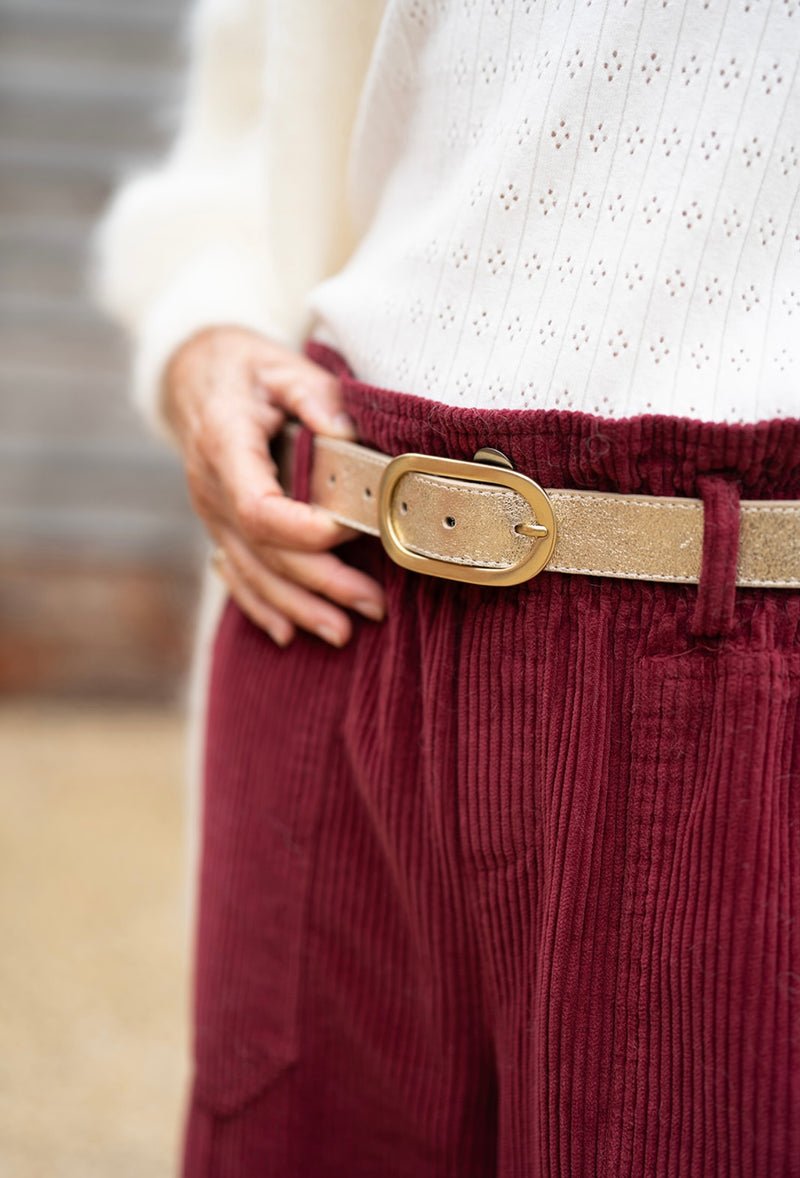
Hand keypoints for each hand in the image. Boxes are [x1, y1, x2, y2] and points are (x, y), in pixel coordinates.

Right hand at [164, 326, 385, 646]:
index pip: (257, 506)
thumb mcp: (281, 363)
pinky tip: (289, 633)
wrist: (194, 375)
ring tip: (343, 632)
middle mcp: (211, 488)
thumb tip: (347, 434)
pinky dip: (261, 607)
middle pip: (263, 551)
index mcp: (224, 445)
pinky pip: (235, 575)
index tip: (348, 532)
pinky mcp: (218, 527)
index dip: (301, 530)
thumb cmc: (246, 368)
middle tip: (372, 603)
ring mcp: (211, 514)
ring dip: (297, 607)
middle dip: (319, 582)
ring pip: (251, 573)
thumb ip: (315, 394)